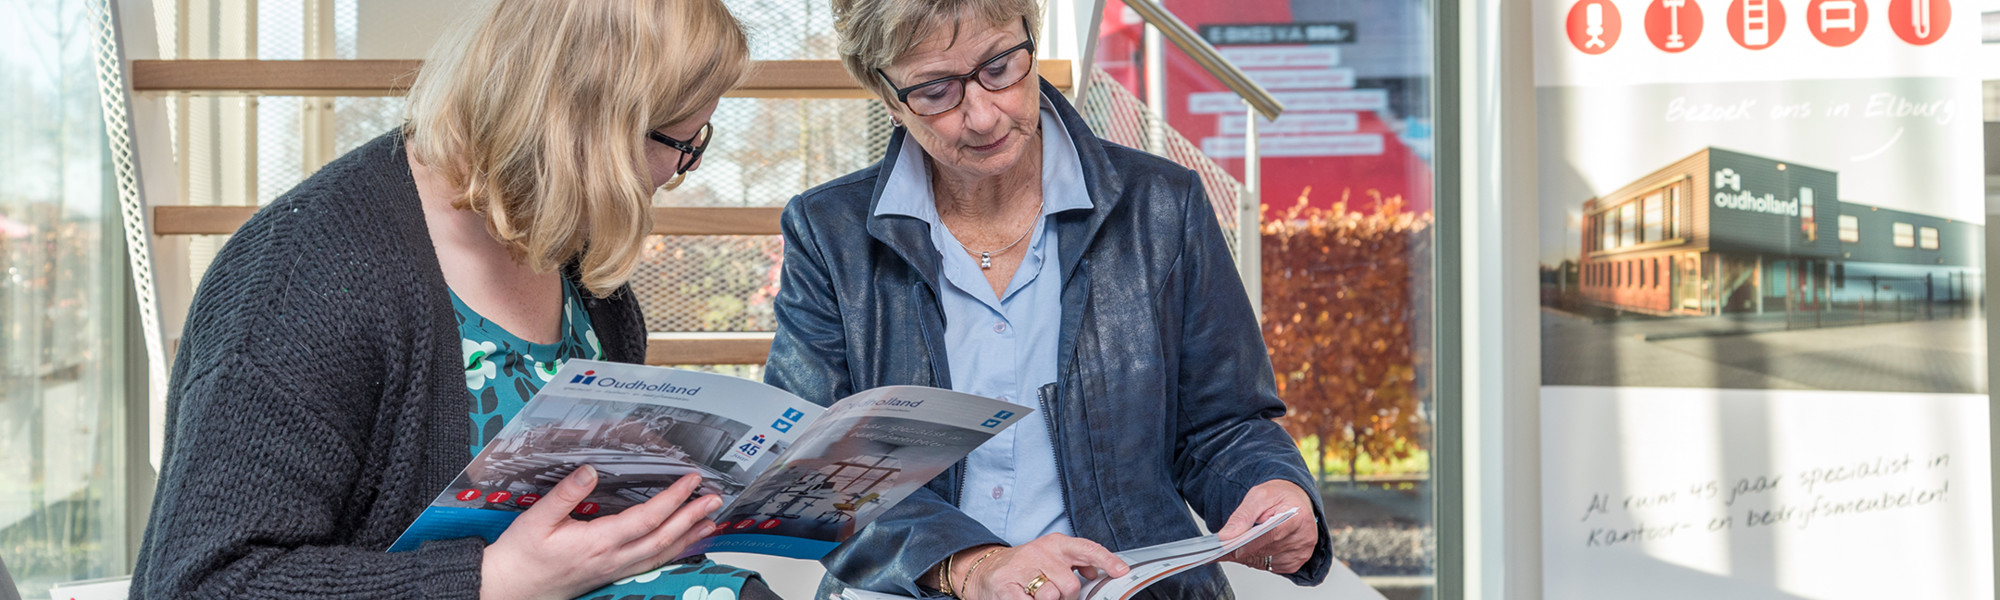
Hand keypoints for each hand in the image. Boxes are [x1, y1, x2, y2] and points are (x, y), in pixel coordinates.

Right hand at [479, 465, 721, 599]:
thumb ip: (565, 494)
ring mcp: (613, 570)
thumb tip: (590, 470)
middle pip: (662, 537)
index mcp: (597, 542)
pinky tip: (682, 544)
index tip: (691, 481)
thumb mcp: (536, 520)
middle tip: (716, 499)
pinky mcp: (610, 574)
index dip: (673, 499)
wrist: (508, 590)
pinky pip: (649, 563)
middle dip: (692, 517)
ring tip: (711, 522)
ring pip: (660, 554)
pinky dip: (672, 552)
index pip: (646, 519)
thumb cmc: (520, 556)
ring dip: (688, 537)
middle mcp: (611, 559)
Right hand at [956, 535, 1128, 599]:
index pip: (1085, 548)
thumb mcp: (1051, 558)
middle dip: (1066, 596)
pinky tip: (1025, 597)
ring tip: (1036, 595)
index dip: (1106, 560)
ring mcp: (1021, 569)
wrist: (984, 569)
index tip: (1121, 571)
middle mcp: (1039, 552)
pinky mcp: (1006, 586)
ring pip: (1052, 595)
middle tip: (1051, 593)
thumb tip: (1095, 570)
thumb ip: (1074, 562)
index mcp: (1054, 544)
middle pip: (1071, 584)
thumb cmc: (1023, 567)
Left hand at [1218, 480, 1316, 574]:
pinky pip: (1271, 567)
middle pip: (1268, 550)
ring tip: (1234, 548)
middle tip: (1221, 550)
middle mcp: (1304, 537)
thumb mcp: (1258, 496)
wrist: (1294, 502)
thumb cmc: (1279, 497)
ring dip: (1249, 557)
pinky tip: (1250, 551)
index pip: (1272, 534)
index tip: (1231, 549)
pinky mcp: (1297, 561)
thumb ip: (1243, 516)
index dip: (1250, 543)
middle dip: (1243, 551)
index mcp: (1298, 516)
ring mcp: (1302, 552)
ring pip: (1267, 562)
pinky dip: (1258, 560)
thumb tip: (1226, 536)